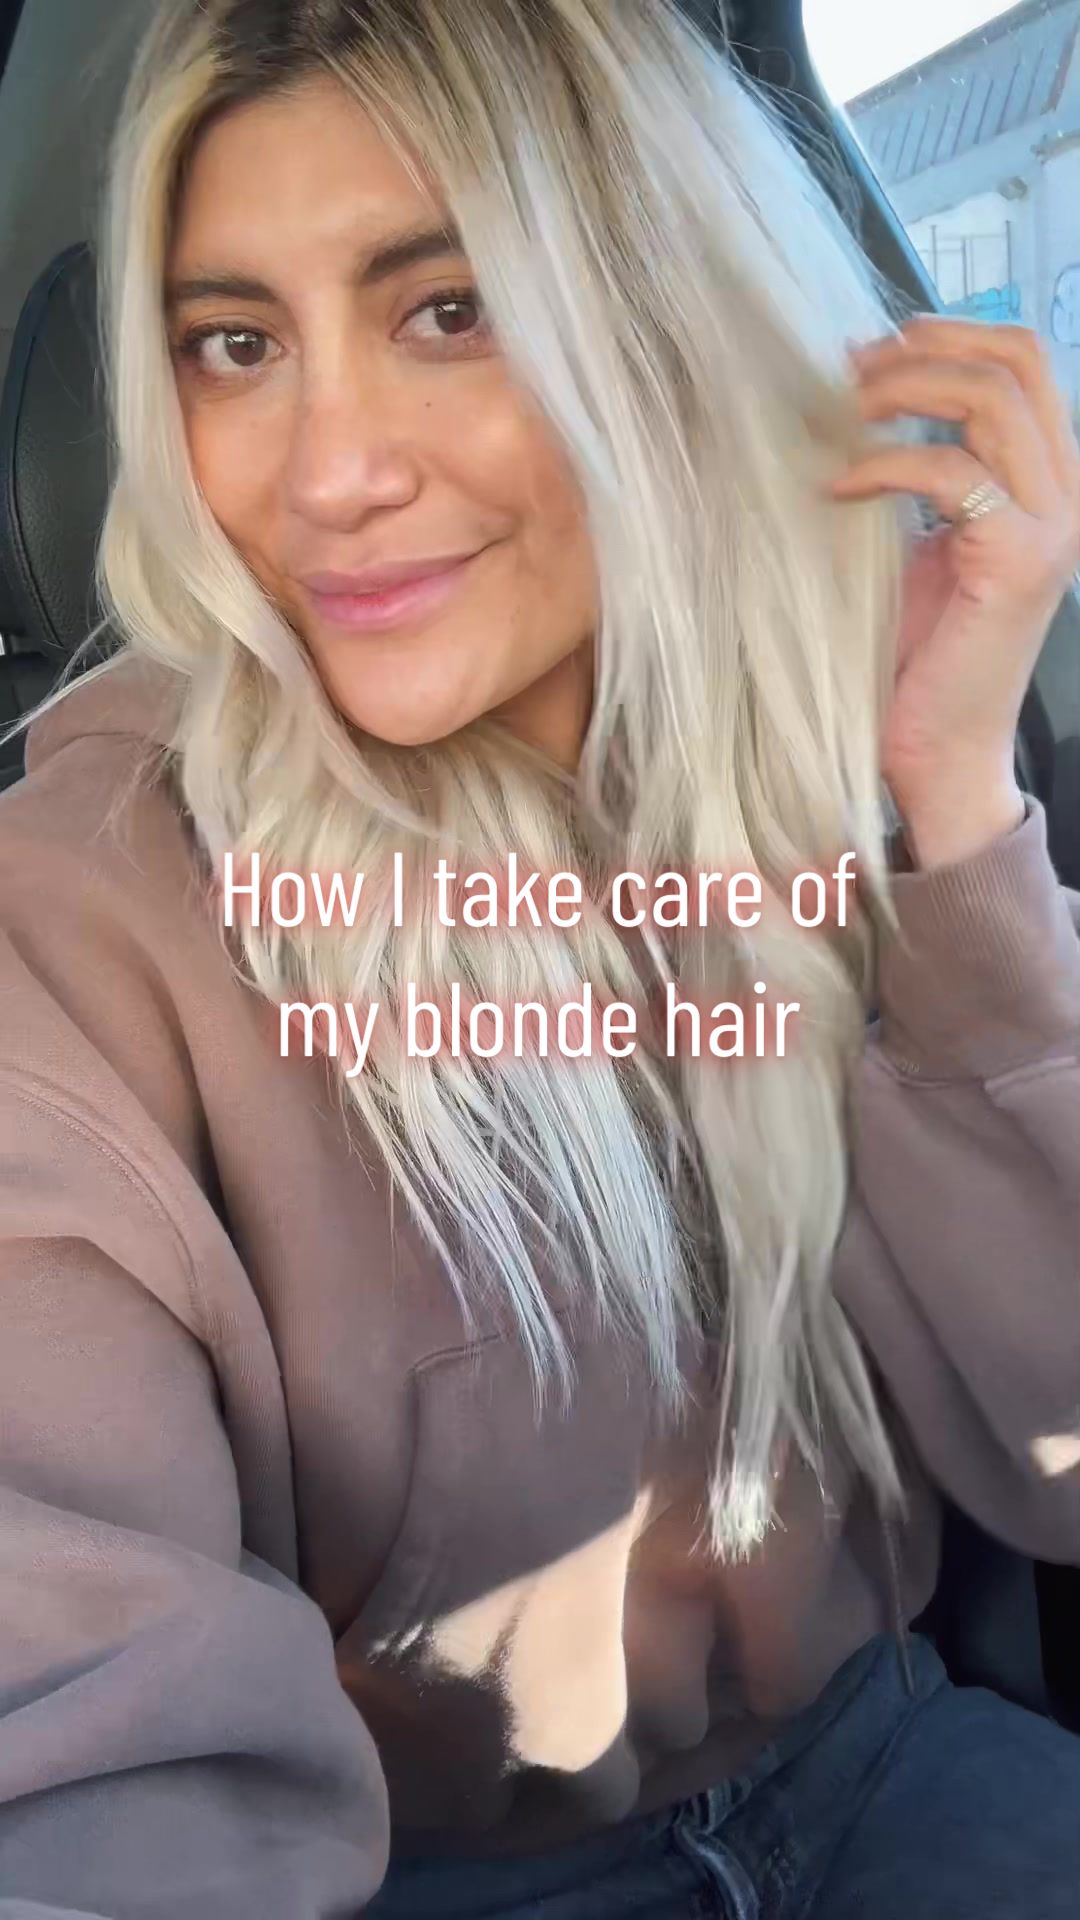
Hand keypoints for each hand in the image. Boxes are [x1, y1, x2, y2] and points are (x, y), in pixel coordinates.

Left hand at [832, 317, 1079, 866]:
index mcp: (1050, 481)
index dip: (952, 333)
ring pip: (991, 401)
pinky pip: (951, 471)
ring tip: (842, 412)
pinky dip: (883, 465)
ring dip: (904, 391)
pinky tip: (836, 487)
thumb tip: (863, 397)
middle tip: (850, 370)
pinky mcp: (1019, 559)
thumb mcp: (920, 544)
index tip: (875, 345)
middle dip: (926, 349)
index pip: (1026, 363)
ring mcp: (1053, 525)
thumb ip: (921, 474)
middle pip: (1017, 362)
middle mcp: (1068, 494)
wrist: (940, 752)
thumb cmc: (920, 658)